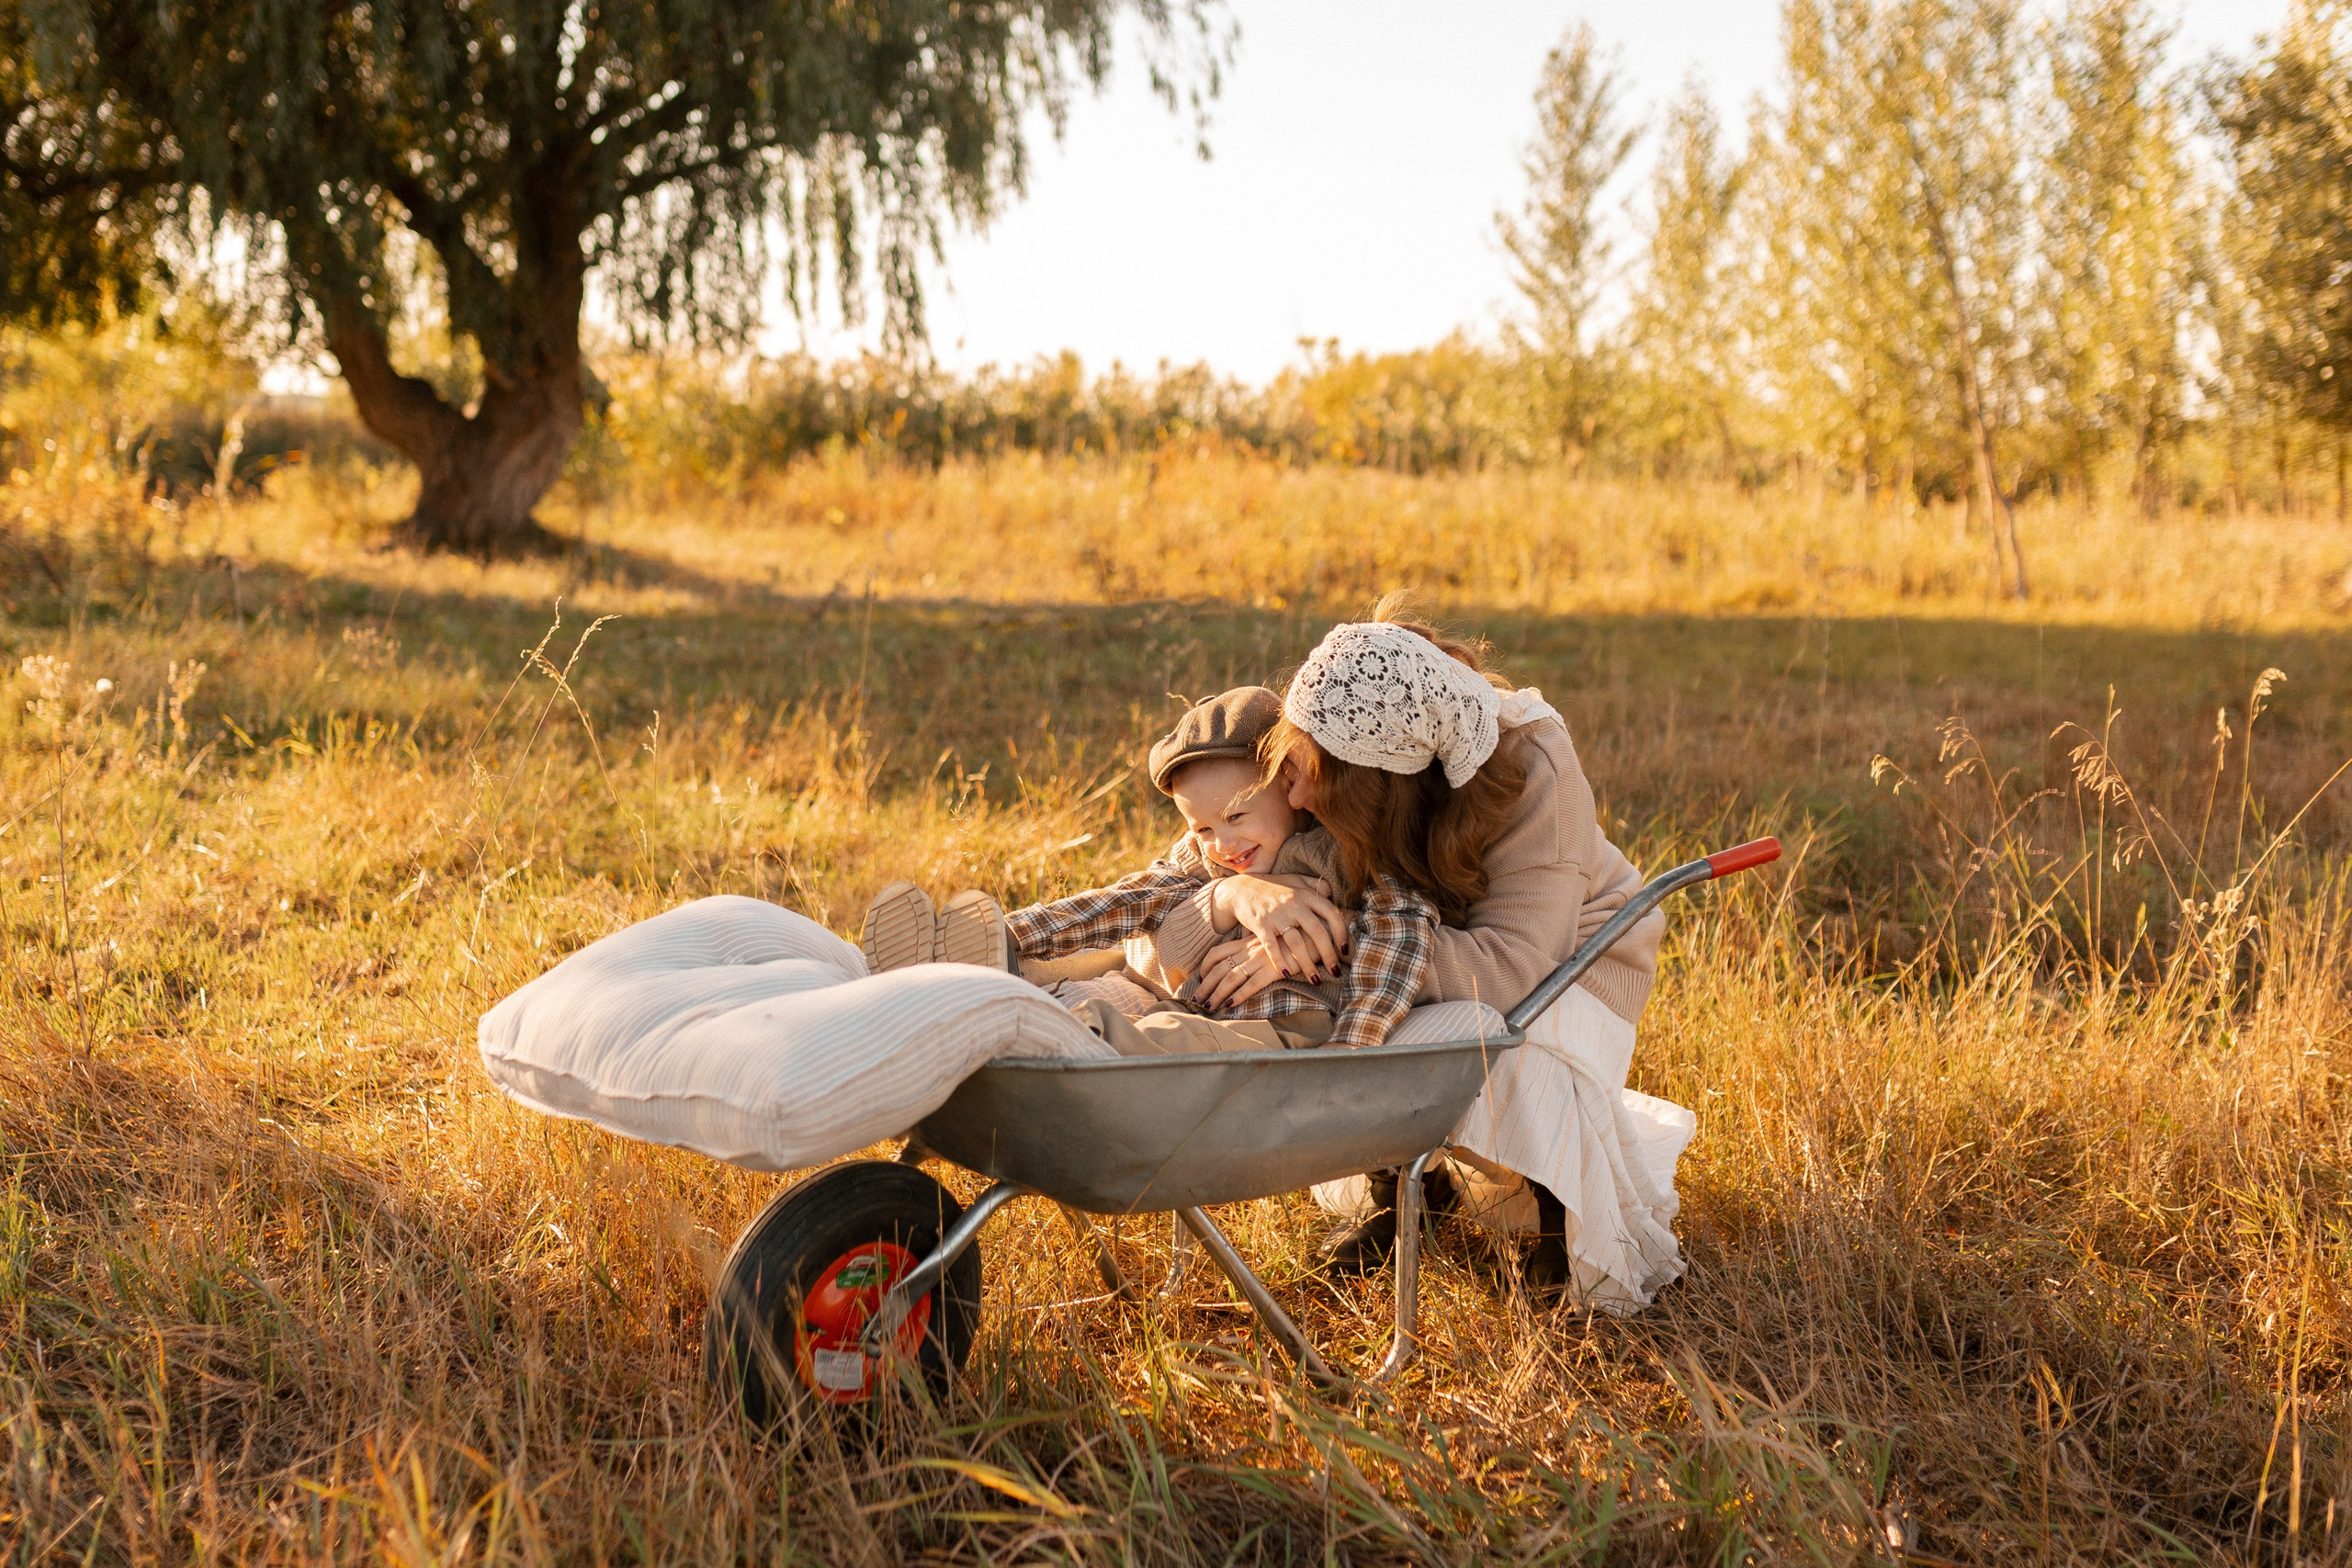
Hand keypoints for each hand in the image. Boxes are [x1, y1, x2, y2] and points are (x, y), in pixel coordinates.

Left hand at [1198, 937, 1288, 1008]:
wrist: (1319, 931)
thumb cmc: (1297, 936)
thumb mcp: (1273, 939)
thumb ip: (1259, 947)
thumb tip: (1249, 955)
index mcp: (1248, 942)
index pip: (1218, 953)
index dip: (1206, 966)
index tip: (1201, 978)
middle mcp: (1250, 949)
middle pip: (1219, 968)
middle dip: (1205, 985)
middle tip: (1196, 1000)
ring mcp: (1261, 959)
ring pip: (1231, 977)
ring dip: (1217, 993)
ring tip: (1208, 1006)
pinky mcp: (1274, 969)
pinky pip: (1252, 984)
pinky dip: (1239, 995)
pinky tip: (1230, 1005)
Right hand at [1207, 874, 1349, 979]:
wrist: (1240, 888)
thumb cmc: (1273, 888)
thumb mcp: (1296, 881)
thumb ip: (1316, 887)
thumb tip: (1333, 898)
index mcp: (1305, 894)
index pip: (1331, 913)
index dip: (1341, 932)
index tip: (1345, 950)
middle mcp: (1293, 903)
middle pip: (1317, 931)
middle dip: (1329, 955)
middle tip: (1336, 972)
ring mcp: (1276, 913)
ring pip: (1296, 942)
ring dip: (1307, 964)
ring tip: (1315, 980)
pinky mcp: (1260, 923)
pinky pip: (1272, 946)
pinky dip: (1279, 961)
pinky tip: (1287, 974)